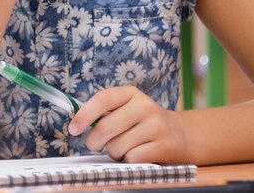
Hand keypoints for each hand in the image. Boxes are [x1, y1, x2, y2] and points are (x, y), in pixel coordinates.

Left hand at [68, 86, 187, 163]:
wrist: (180, 134)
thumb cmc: (143, 122)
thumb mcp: (127, 108)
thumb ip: (104, 112)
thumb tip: (75, 119)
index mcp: (131, 93)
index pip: (103, 99)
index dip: (85, 114)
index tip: (73, 128)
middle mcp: (144, 105)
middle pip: (106, 126)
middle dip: (95, 141)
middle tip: (94, 145)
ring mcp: (155, 125)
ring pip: (117, 146)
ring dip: (115, 152)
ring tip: (124, 147)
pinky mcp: (163, 146)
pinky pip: (132, 158)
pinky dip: (129, 160)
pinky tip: (137, 153)